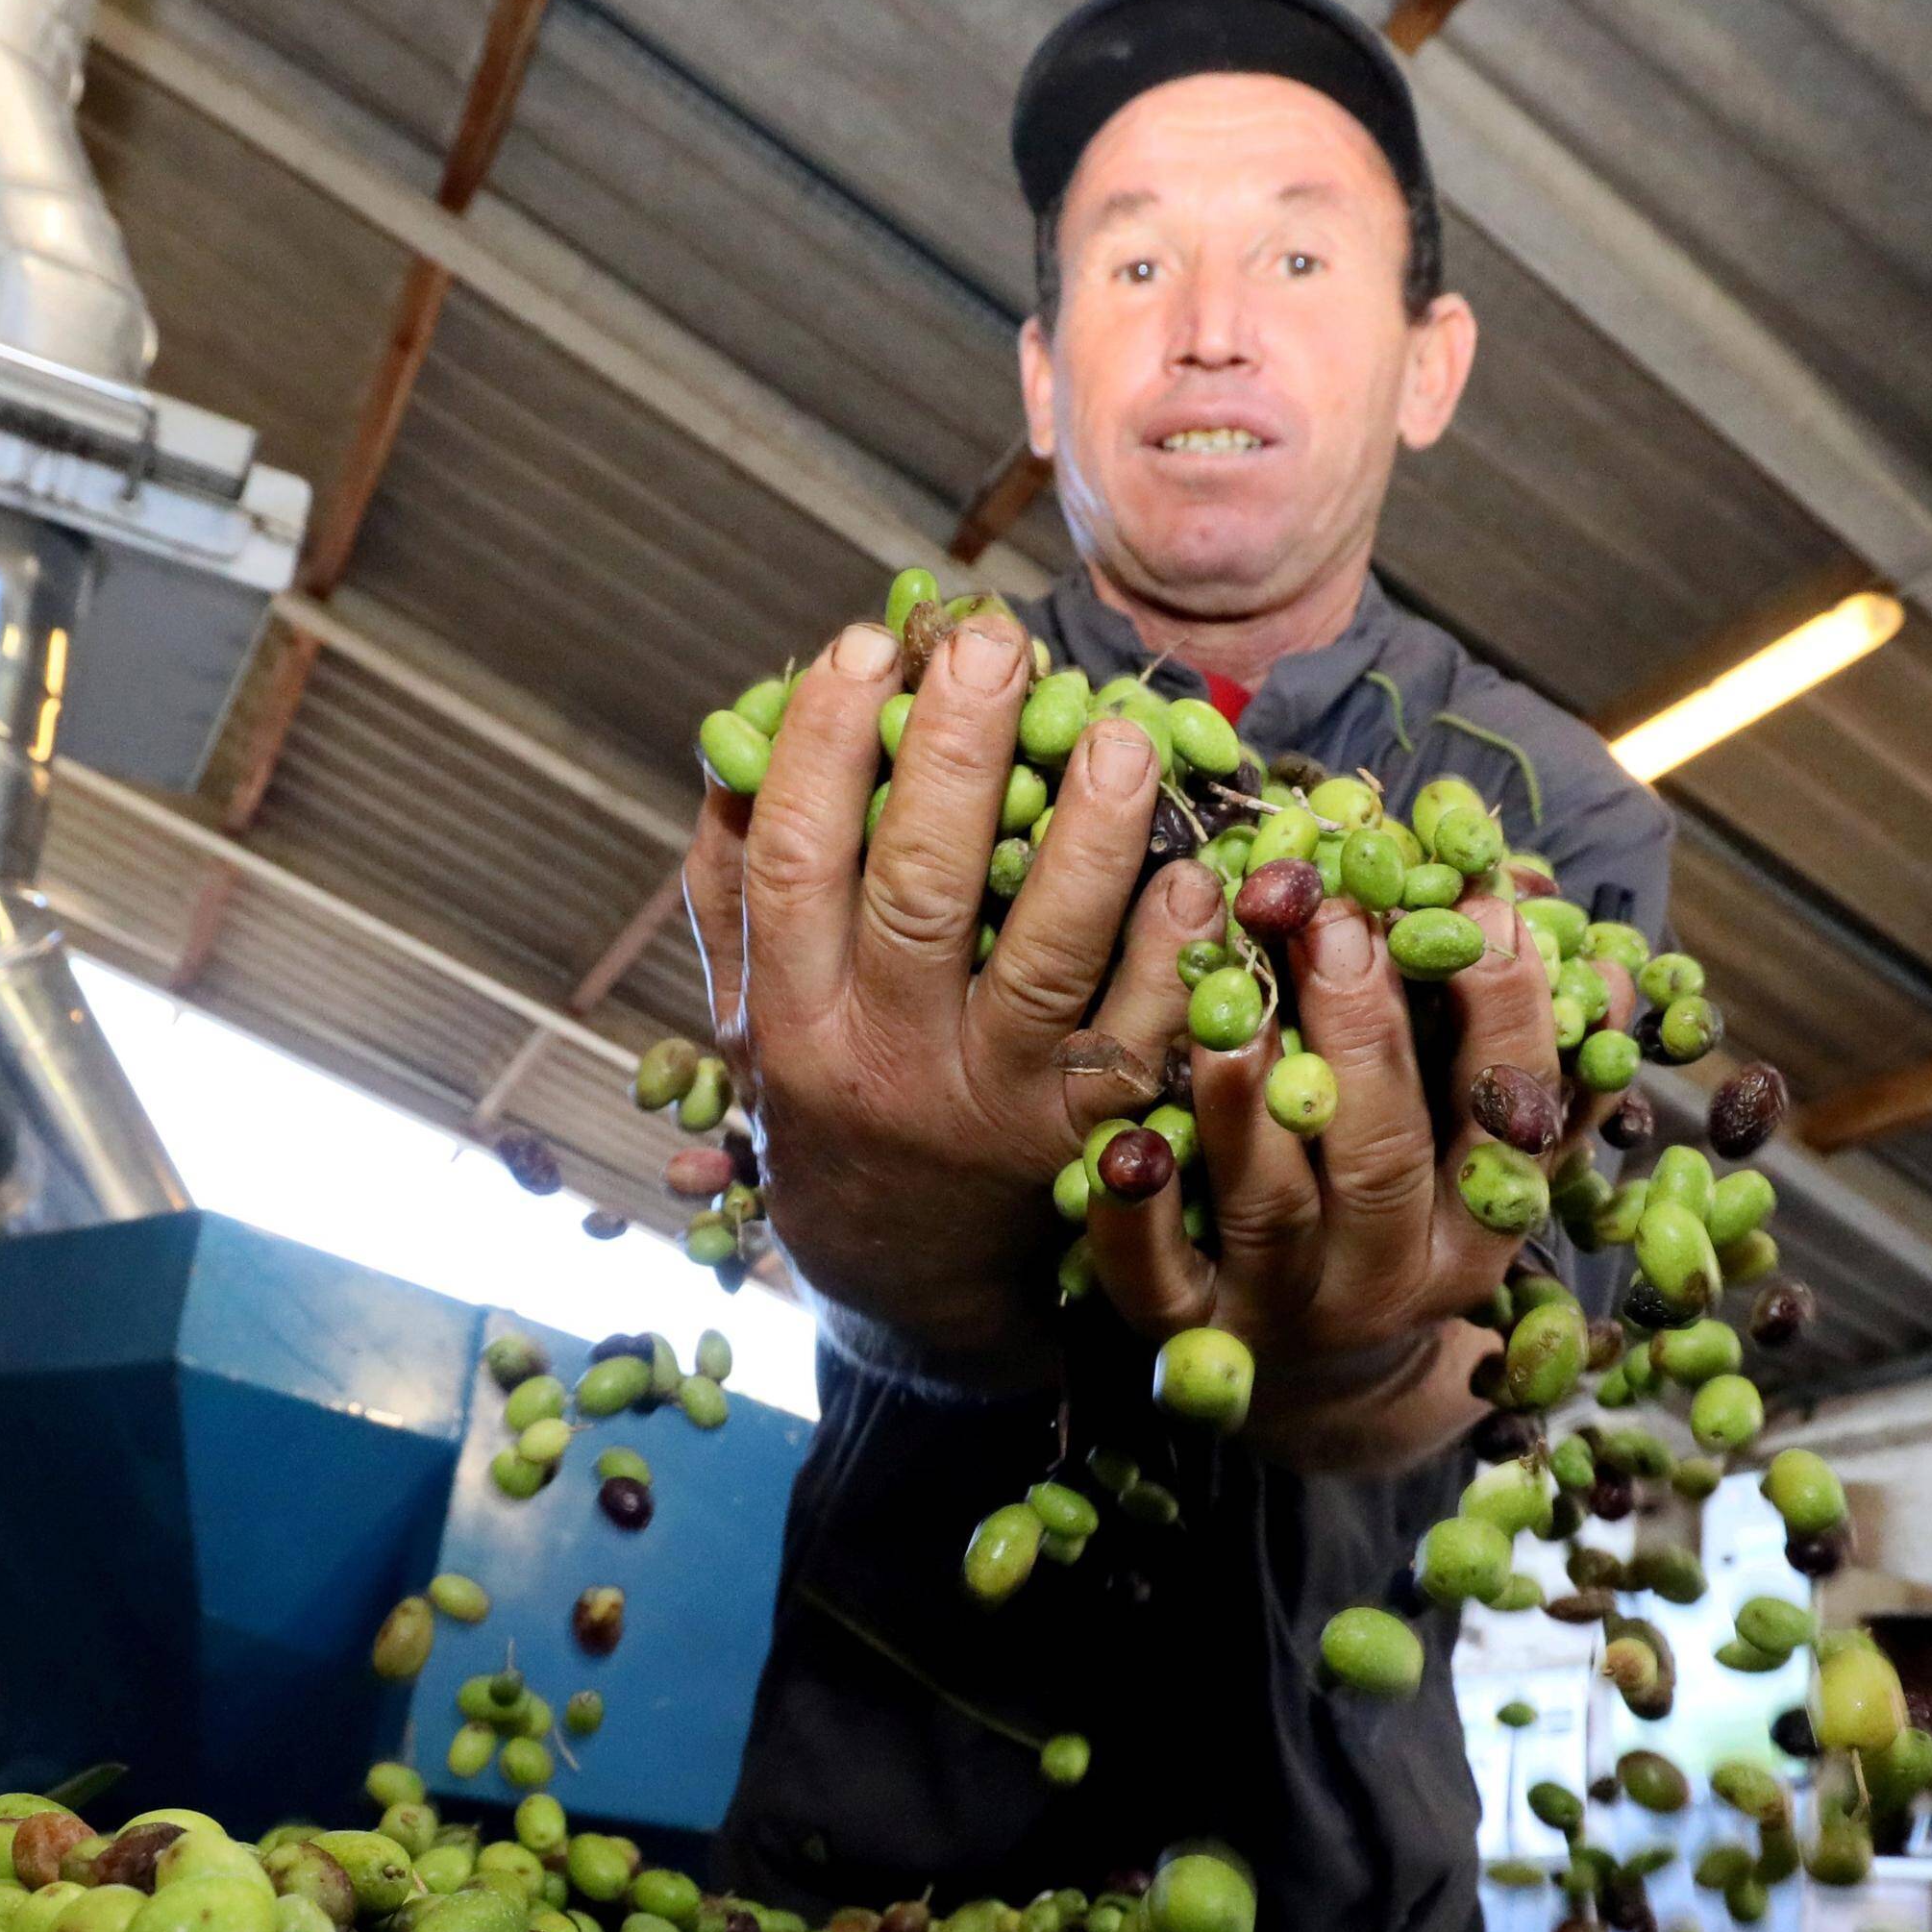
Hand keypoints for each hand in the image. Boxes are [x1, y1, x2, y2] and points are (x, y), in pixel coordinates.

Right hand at [677, 608, 1195, 1377]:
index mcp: (791, 1016)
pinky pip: (1138, 1037)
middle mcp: (886, 1059)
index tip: (863, 644)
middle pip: (917, 894)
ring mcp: (993, 1103)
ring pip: (1043, 961)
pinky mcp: (1086, 1138)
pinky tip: (1194, 876)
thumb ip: (737, 889)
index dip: (823, 747)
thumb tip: (736, 733)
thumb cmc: (830, 1102)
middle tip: (992, 645)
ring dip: (1087, 841)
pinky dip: (1172, 957)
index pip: (792, 862)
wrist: (905, 1286)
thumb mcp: (754, 1014)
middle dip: (955, 757)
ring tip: (1120, 738)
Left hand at [1079, 883, 1573, 1475]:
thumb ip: (1532, 1067)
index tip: (1484, 906)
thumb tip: (1609, 971)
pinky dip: (1134, 1212)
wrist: (1312, 1384)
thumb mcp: (1478, 1153)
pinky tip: (1125, 1143)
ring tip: (1228, 1002)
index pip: (1507, 1116)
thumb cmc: (1405, 1214)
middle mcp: (1387, 1279)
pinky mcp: (1181, 1329)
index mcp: (1478, 1226)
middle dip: (1365, 1033)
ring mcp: (1281, 1307)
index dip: (1502, 1012)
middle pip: (1384, 1157)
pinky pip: (1152, 1273)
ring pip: (1272, 1205)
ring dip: (1249, 1102)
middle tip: (1335, 922)